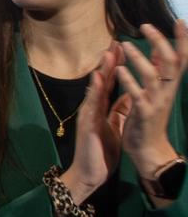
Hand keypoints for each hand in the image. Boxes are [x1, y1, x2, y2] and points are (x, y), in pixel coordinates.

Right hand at [61, 43, 126, 202]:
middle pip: (102, 81)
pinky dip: (94, 91)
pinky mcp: (87, 125)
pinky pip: (91, 105)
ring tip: (107, 53)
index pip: (110, 83)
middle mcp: (93, 108)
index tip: (122, 48)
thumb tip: (129, 95)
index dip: (116, 66)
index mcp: (102, 109)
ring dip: (101, 71)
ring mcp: (88, 115)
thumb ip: (119, 111)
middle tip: (116, 42)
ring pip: (95, 89)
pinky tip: (97, 78)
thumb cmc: (101, 152)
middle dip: (109, 62)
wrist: (89, 174)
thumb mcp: (114, 127)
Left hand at [117, 21, 186, 177]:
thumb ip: (160, 71)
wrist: (148, 150)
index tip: (180, 21)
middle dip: (161, 43)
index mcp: (169, 86)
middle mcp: (167, 92)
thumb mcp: (158, 91)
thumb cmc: (150, 117)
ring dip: (140, 59)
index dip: (183, 41)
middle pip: (172, 63)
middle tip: (146, 25)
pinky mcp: (143, 114)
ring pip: (153, 77)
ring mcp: (156, 103)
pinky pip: (137, 96)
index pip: (181, 59)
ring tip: (126, 45)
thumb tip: (162, 48)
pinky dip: (128, 82)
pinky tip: (119, 70)